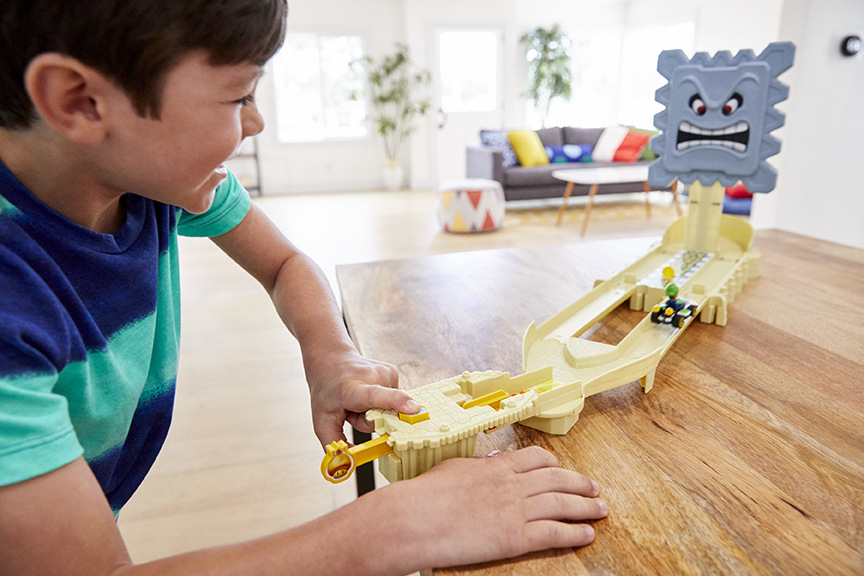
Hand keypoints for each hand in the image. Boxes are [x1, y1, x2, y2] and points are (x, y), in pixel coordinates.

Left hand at [307, 351, 419, 446]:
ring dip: (376, 411)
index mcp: (353, 389)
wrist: (330, 358)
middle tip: (353, 411)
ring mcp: (386, 372)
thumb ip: (334, 445)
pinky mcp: (394, 372)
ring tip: (359, 401)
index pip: (376, 395)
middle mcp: (372, 376)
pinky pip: (393, 399)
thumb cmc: (326, 391)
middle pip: (385, 414)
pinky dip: (381, 402)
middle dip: (371, 421)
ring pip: (391, 408)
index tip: (414, 410)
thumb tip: (352, 464)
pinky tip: (367, 394)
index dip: (397, 402)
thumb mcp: (321, 421)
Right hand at [364, 446, 607, 572]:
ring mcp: (515, 510)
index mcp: (496, 467)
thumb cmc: (426, 494)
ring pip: (562, 504)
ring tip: (601, 509)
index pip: (536, 459)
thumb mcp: (454, 468)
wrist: (416, 518)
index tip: (564, 469)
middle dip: (579, 483)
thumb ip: (479, 465)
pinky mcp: (514, 537)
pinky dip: (574, 533)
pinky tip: (587, 534)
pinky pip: (553, 533)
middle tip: (594, 488)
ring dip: (585, 506)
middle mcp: (511, 485)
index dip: (555, 464)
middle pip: (556, 480)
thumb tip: (493, 460)